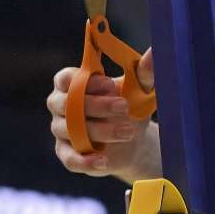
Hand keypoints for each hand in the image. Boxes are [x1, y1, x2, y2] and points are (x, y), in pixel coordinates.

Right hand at [48, 48, 156, 178]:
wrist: (133, 138)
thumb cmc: (129, 105)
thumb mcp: (139, 89)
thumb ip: (144, 73)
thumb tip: (154, 53)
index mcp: (72, 83)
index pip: (65, 78)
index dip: (85, 81)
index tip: (111, 84)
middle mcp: (60, 106)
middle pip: (66, 104)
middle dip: (96, 105)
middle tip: (124, 106)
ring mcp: (61, 131)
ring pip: (71, 131)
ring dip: (100, 131)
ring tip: (128, 132)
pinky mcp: (67, 154)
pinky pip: (70, 158)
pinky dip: (86, 161)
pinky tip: (104, 161)